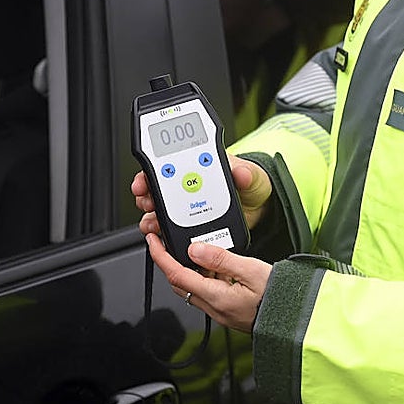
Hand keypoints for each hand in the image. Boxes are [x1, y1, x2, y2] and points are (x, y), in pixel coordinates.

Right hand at [132, 154, 272, 236]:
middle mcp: (188, 187)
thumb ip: (245, 173)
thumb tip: (240, 172)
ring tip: (154, 223)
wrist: (260, 208)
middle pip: (156, 190)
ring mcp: (188, 207)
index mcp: (197, 167)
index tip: (144, 180)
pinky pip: (173, 232)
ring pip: (159, 212)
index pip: (167, 165)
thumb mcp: (251, 175)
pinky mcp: (192, 226)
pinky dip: (164, 235)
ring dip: (151, 217)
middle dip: (146, 196)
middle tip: (147, 202)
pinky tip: (165, 237)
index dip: (150, 171)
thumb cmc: (251, 185)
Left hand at [146, 232, 270, 332]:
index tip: (153, 240)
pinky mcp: (227, 310)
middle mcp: (213, 307)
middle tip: (165, 242)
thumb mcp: (251, 270)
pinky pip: (206, 291)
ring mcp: (219, 311)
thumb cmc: (278, 297)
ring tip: (193, 248)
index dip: (160, 255)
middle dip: (168, 261)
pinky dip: (202, 276)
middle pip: (178, 283)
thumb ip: (220, 259)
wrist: (294, 320)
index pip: (176, 274)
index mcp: (215, 297)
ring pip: (191, 287)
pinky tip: (213, 265)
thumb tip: (194, 249)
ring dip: (186, 269)